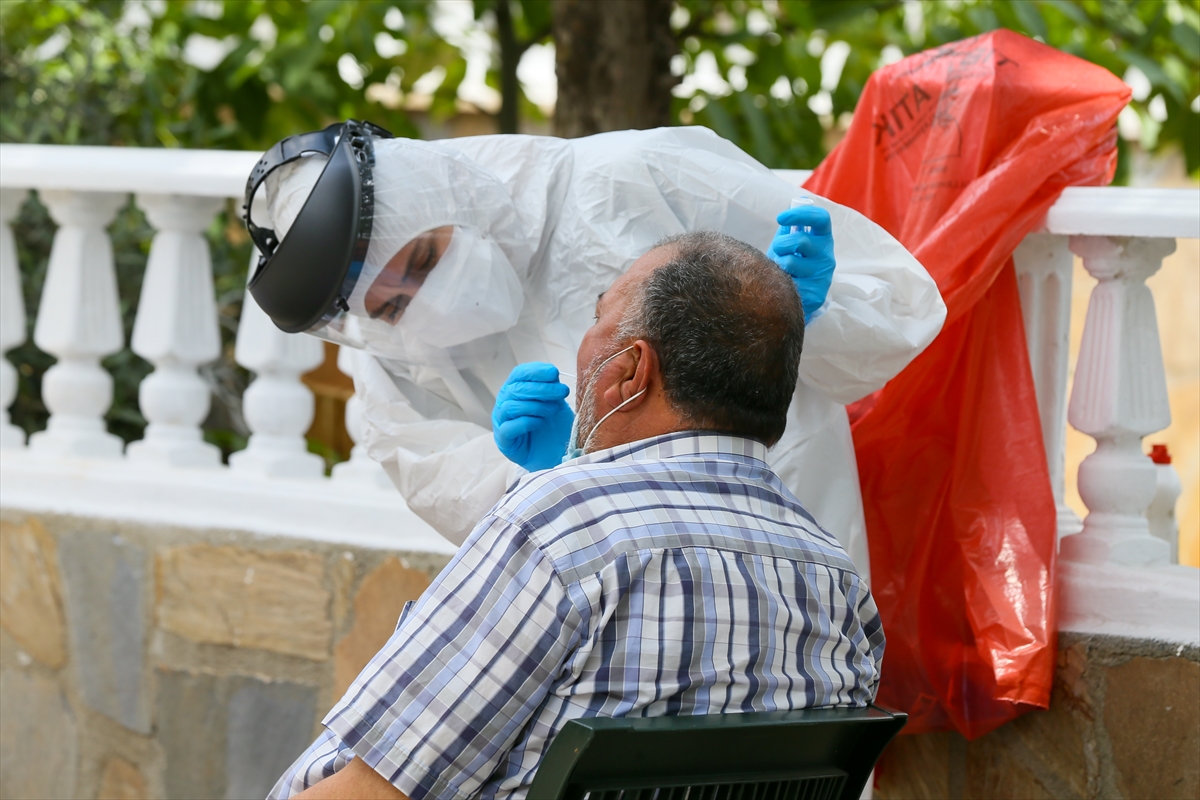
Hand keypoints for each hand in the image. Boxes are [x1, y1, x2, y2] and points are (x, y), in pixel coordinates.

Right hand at [492, 362, 572, 471]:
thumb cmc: (553, 427)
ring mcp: (502, 422)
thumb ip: (552, 388)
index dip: (535, 371)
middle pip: (516, 388)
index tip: (554, 373)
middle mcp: (505, 403)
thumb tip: (553, 374)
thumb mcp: (556, 403)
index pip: (519, 374)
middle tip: (562, 392)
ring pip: (511, 406)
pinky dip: (526, 422)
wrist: (554, 456)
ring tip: (553, 410)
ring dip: (536, 406)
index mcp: (515, 390)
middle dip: (542, 388)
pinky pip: (509, 427)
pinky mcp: (504, 440)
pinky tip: (540, 423)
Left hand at [769, 205, 835, 322]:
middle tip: (777, 250)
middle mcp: (828, 256)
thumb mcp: (788, 244)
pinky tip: (785, 286)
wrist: (795, 298)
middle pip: (801, 240)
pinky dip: (780, 283)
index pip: (821, 218)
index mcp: (823, 239)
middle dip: (781, 243)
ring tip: (781, 271)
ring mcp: (824, 276)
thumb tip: (786, 214)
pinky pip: (789, 283)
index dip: (801, 214)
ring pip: (791, 263)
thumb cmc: (790, 264)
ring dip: (778, 265)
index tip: (781, 217)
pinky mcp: (816, 295)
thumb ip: (788, 229)